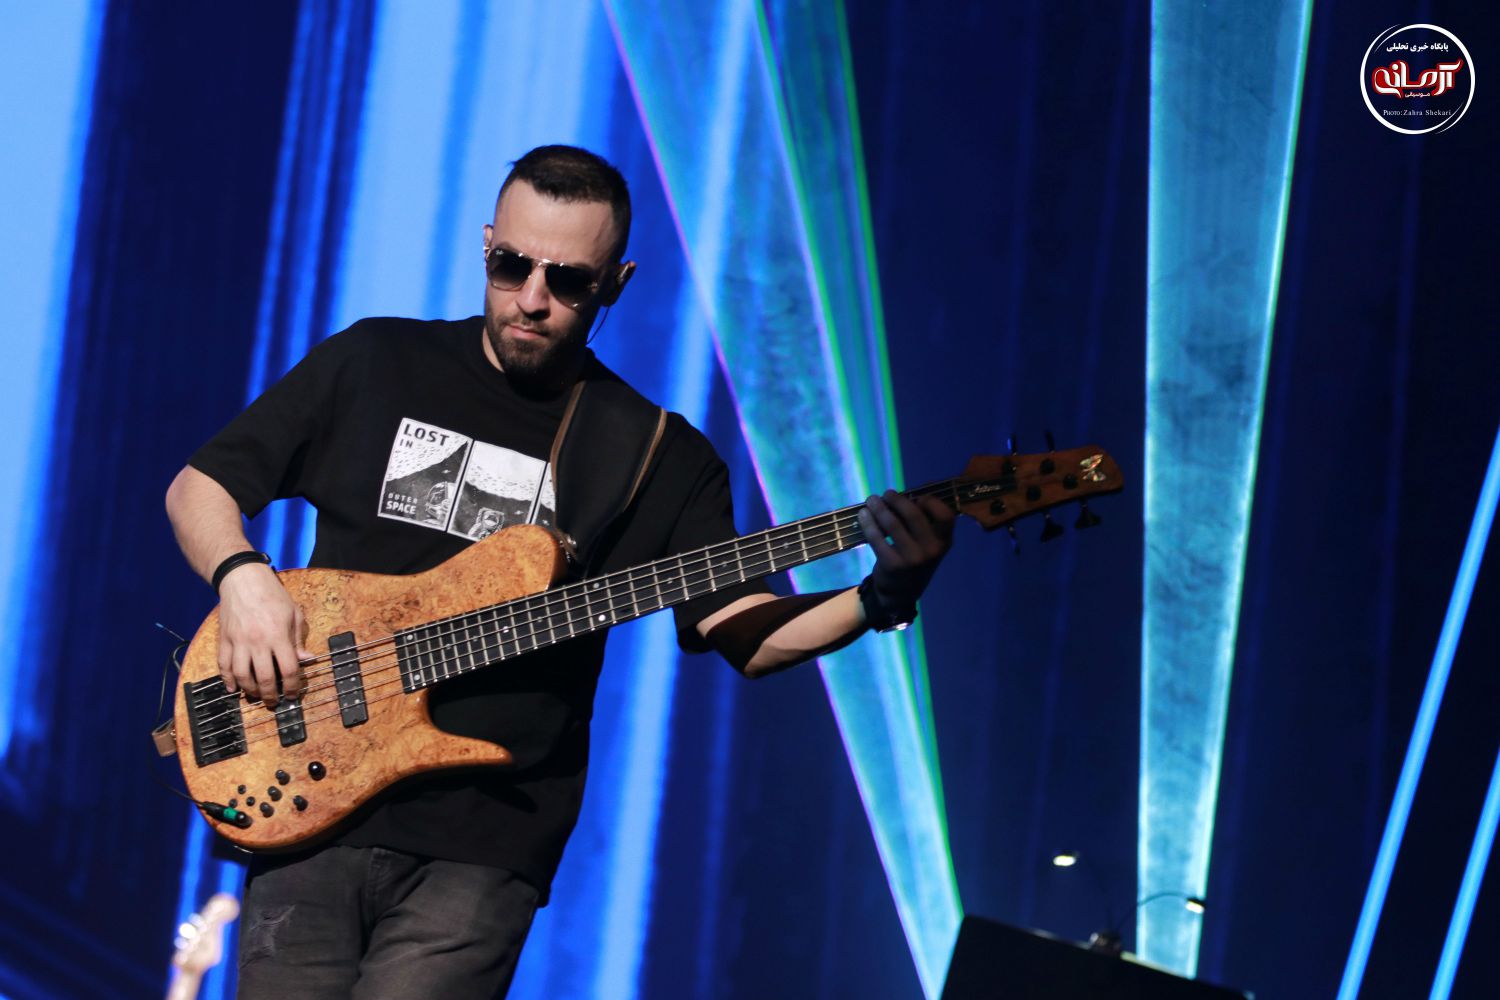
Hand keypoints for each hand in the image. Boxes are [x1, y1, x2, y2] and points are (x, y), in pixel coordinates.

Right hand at [216, 563, 310, 706]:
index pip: (288, 669)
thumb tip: (306, 660)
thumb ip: (298, 639)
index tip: (294, 694)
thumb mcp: (293, 613)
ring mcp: (238, 642)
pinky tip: (233, 688)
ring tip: (257, 696)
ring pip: (241, 675)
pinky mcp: (224, 639)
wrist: (242, 579)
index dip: (292, 686)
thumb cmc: (272, 594)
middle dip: (270, 695)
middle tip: (274, 702)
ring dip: (250, 690)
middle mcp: (257, 642)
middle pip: (264, 678)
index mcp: (278, 636)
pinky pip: (223, 665)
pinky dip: (227, 680)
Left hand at [856, 490, 955, 612]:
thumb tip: (918, 488)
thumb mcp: (929, 543)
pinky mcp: (892, 564)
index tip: (916, 497)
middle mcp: (932, 550)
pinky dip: (868, 523)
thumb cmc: (915, 559)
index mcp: (944, 541)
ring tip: (871, 500)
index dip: (931, 502)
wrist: (901, 593)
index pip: (945, 515)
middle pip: (913, 515)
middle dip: (896, 500)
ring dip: (879, 507)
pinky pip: (877, 537)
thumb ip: (925, 520)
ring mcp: (912, 558)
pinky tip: (863, 515)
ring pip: (892, 524)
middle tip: (886, 494)